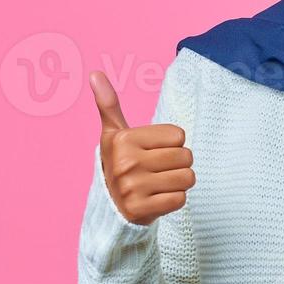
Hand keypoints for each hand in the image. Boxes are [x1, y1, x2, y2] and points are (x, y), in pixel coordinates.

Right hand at [89, 70, 195, 225]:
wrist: (110, 206)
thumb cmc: (120, 163)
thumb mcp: (114, 134)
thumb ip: (109, 104)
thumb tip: (95, 73)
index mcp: (124, 139)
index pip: (179, 136)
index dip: (172, 144)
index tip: (153, 152)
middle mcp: (126, 163)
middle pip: (186, 157)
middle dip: (178, 164)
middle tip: (158, 170)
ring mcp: (133, 188)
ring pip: (187, 178)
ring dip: (179, 182)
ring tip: (160, 184)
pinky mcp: (140, 210)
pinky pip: (180, 199)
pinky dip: (174, 200)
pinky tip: (157, 198)